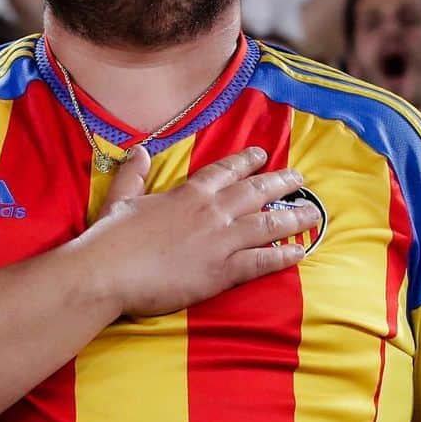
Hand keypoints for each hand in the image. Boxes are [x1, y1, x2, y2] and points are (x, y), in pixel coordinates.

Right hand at [83, 146, 316, 317]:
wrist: (107, 272)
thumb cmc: (110, 238)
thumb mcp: (120, 198)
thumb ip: (133, 174)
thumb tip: (138, 150)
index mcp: (188, 193)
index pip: (225, 170)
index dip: (246, 161)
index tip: (263, 154)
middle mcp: (210, 211)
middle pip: (256, 191)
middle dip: (281, 182)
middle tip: (301, 178)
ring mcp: (219, 241)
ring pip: (267, 223)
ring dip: (293, 217)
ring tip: (313, 213)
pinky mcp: (221, 271)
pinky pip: (260, 261)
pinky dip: (282, 256)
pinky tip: (299, 252)